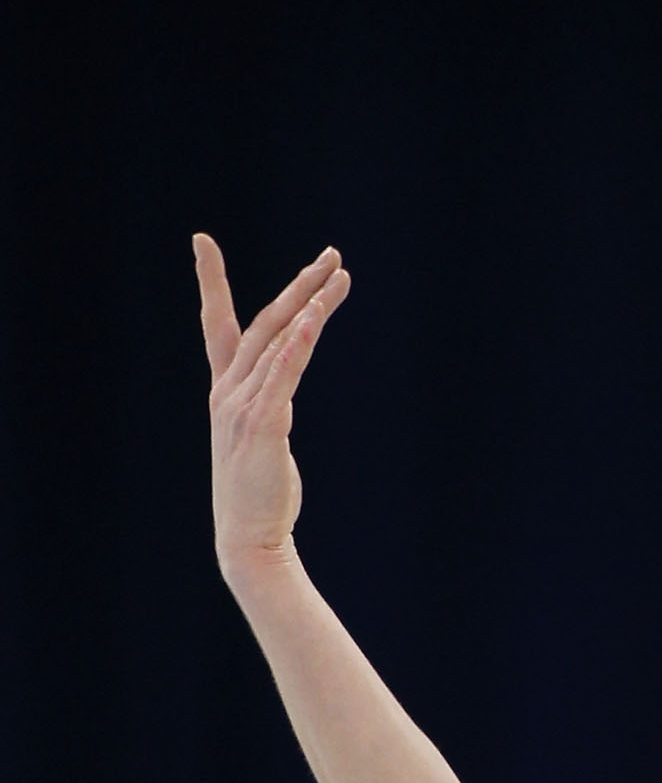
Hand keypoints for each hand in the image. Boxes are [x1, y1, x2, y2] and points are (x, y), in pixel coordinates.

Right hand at [194, 233, 349, 574]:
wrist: (249, 541)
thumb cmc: (260, 497)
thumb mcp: (262, 440)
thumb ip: (270, 406)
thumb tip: (284, 390)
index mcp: (225, 393)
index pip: (218, 326)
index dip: (211, 283)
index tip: (202, 241)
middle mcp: (229, 392)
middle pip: (265, 323)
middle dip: (298, 286)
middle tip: (331, 256)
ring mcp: (243, 407)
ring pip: (279, 341)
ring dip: (311, 305)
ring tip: (339, 276)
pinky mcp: (262, 426)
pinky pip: (283, 375)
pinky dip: (298, 344)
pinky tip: (315, 319)